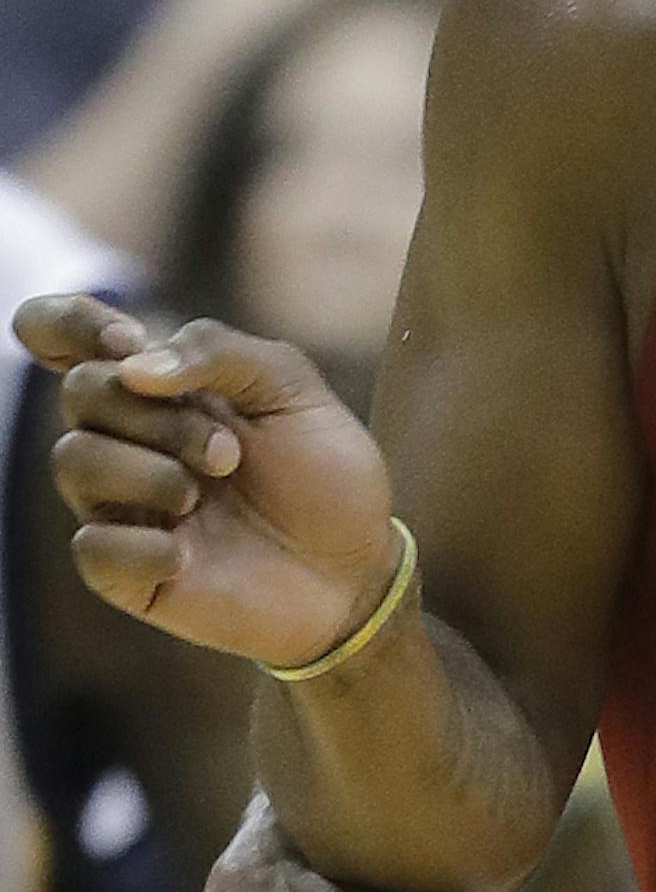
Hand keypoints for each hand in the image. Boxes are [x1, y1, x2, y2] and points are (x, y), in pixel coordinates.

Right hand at [13, 296, 400, 668]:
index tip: (124, 339)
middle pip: (80, 392)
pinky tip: (187, 554)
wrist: (355, 567)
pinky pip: (90, 545)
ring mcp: (122, 503)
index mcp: (163, 385)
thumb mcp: (292, 390)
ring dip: (149, 472)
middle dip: (157, 415)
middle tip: (228, 452)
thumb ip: (219, 352)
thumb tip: (130, 365)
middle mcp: (130, 438)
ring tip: (206, 496)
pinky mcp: (124, 571)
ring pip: (72, 460)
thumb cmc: (326, 472)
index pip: (65, 332)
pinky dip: (143, 546)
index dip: (71, 320)